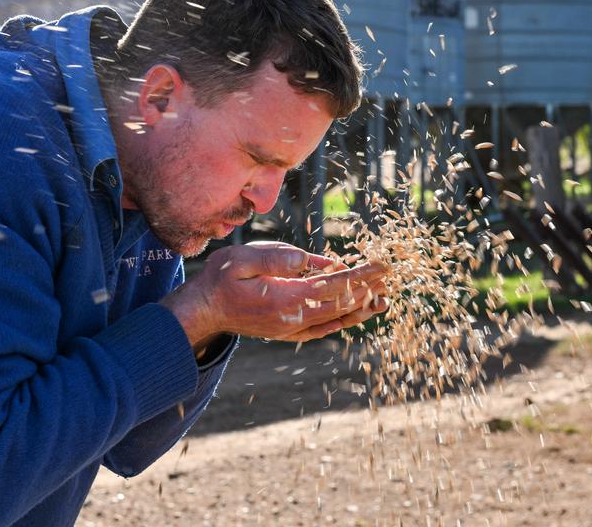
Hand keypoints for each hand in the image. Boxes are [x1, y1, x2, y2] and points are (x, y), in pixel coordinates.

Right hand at [160, 241, 389, 344]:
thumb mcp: (245, 259)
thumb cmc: (219, 280)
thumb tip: (318, 260)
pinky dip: (340, 322)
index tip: (382, 265)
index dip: (361, 276)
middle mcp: (293, 319)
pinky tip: (352, 316)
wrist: (201, 312)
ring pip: (334, 320)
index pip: (334, 286)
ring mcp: (290, 329)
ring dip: (360, 308)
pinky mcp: (285, 332)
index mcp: (286, 298)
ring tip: (383, 300)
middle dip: (367, 288)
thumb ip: (281, 260)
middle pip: (340, 303)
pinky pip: (321, 330)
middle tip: (390, 275)